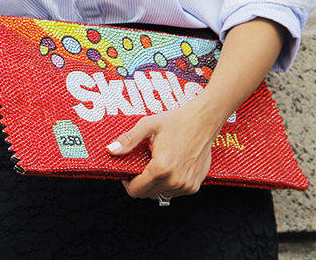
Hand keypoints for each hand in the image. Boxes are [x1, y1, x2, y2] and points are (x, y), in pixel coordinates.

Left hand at [105, 18, 286, 200]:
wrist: (204, 120)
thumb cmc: (178, 121)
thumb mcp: (149, 125)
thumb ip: (128, 139)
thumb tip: (111, 150)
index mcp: (161, 168)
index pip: (136, 190)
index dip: (127, 183)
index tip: (127, 173)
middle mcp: (175, 181)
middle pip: (147, 195)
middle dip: (140, 183)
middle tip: (142, 166)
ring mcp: (186, 185)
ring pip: (160, 194)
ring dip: (154, 185)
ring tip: (157, 165)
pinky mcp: (194, 186)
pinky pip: (174, 192)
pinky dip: (168, 184)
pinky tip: (170, 168)